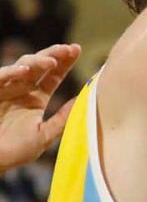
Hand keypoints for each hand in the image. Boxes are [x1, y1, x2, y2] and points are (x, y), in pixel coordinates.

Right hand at [0, 43, 78, 171]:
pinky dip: (11, 72)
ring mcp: (4, 89)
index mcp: (35, 99)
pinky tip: (24, 70)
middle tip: (69, 49)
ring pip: (21, 66)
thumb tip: (84, 100)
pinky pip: (0, 77)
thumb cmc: (13, 152)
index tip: (77, 49)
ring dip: (37, 61)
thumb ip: (62, 119)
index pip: (53, 76)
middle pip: (39, 65)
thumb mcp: (43, 136)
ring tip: (52, 62)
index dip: (64, 62)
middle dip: (54, 54)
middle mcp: (20, 90)